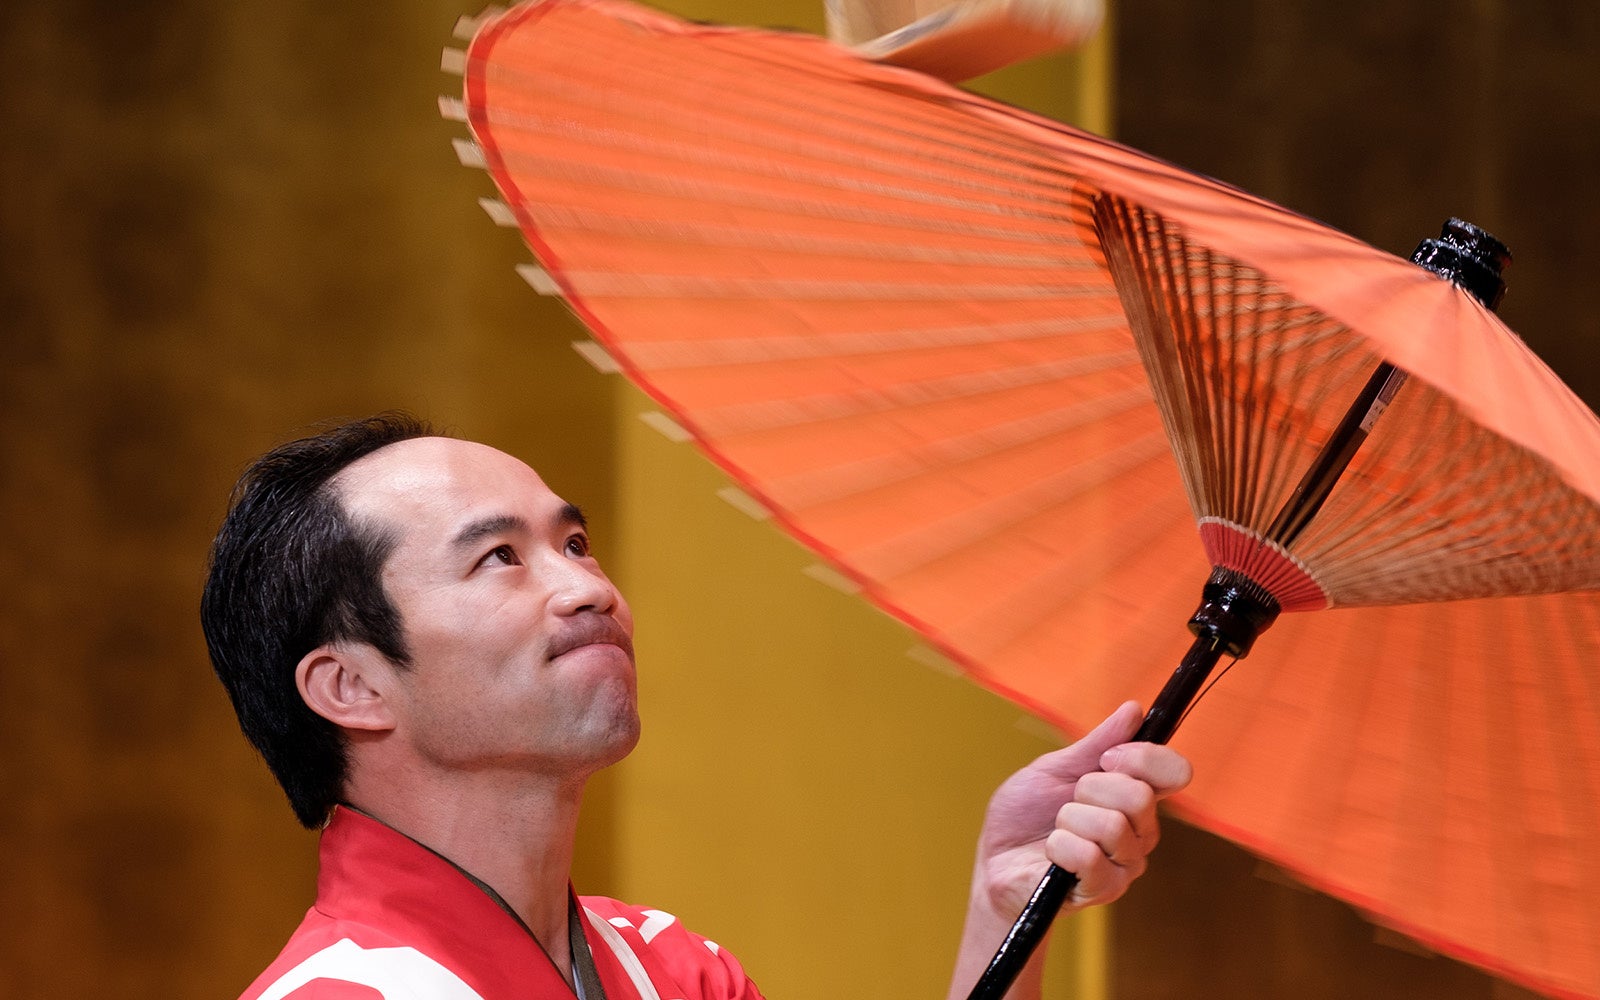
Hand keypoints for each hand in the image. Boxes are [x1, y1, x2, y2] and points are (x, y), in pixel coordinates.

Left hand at [971, 701, 1191, 917]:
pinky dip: (1059, 846)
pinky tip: (1052, 854)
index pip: (1174, 771)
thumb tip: (1134, 710)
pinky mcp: (1104, 890)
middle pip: (1140, 796)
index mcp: (1135, 797)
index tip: (1105, 758)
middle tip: (1069, 800)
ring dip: (1069, 819)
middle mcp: (1140, 831)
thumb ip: (1096, 743)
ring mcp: (1125, 864)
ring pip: (1113, 825)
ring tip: (1057, 829)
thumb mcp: (1055, 768)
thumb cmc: (1026, 816)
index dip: (1142, 757)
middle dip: (1089, 788)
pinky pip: (1088, 856)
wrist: (996, 860)